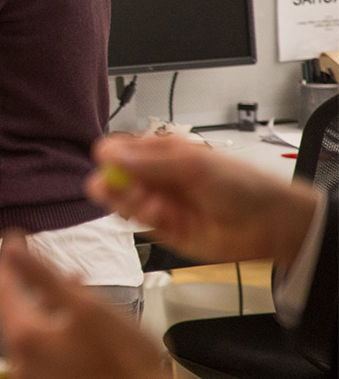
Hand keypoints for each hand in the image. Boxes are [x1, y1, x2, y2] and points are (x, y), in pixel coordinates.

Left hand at [0, 235, 185, 378]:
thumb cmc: (127, 364)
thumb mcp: (88, 307)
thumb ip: (44, 276)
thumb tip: (14, 250)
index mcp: (26, 337)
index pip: (3, 288)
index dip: (9, 260)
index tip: (15, 239)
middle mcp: (21, 365)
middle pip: (15, 314)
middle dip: (30, 286)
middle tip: (46, 266)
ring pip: (32, 337)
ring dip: (45, 313)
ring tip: (74, 298)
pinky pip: (43, 360)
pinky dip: (54, 340)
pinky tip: (79, 334)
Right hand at [88, 134, 319, 269]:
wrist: (268, 223)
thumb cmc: (242, 185)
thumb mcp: (193, 165)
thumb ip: (150, 163)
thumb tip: (111, 156)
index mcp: (161, 152)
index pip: (118, 149)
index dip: (110, 157)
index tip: (110, 164)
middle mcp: (156, 176)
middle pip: (113, 176)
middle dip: (112, 182)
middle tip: (117, 187)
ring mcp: (158, 202)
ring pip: (121, 201)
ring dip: (128, 202)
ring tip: (147, 203)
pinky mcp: (163, 228)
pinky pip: (138, 223)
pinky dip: (143, 219)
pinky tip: (158, 215)